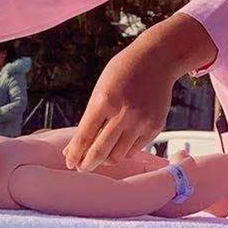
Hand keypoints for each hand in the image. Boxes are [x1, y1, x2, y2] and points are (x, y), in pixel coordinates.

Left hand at [63, 13, 216, 172]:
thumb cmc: (124, 72)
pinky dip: (124, 150)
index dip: (75, 154)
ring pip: (118, 156)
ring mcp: (141, 121)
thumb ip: (89, 118)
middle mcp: (124, 113)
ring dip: (106, 159)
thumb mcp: (101, 88)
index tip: (70, 162)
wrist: (158, 59)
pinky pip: (134, 149)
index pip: (84, 136)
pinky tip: (119, 143)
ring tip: (101, 155)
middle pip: (100, 152)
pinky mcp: (155, 127)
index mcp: (106, 100)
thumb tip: (73, 149)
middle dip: (87, 164)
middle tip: (82, 167)